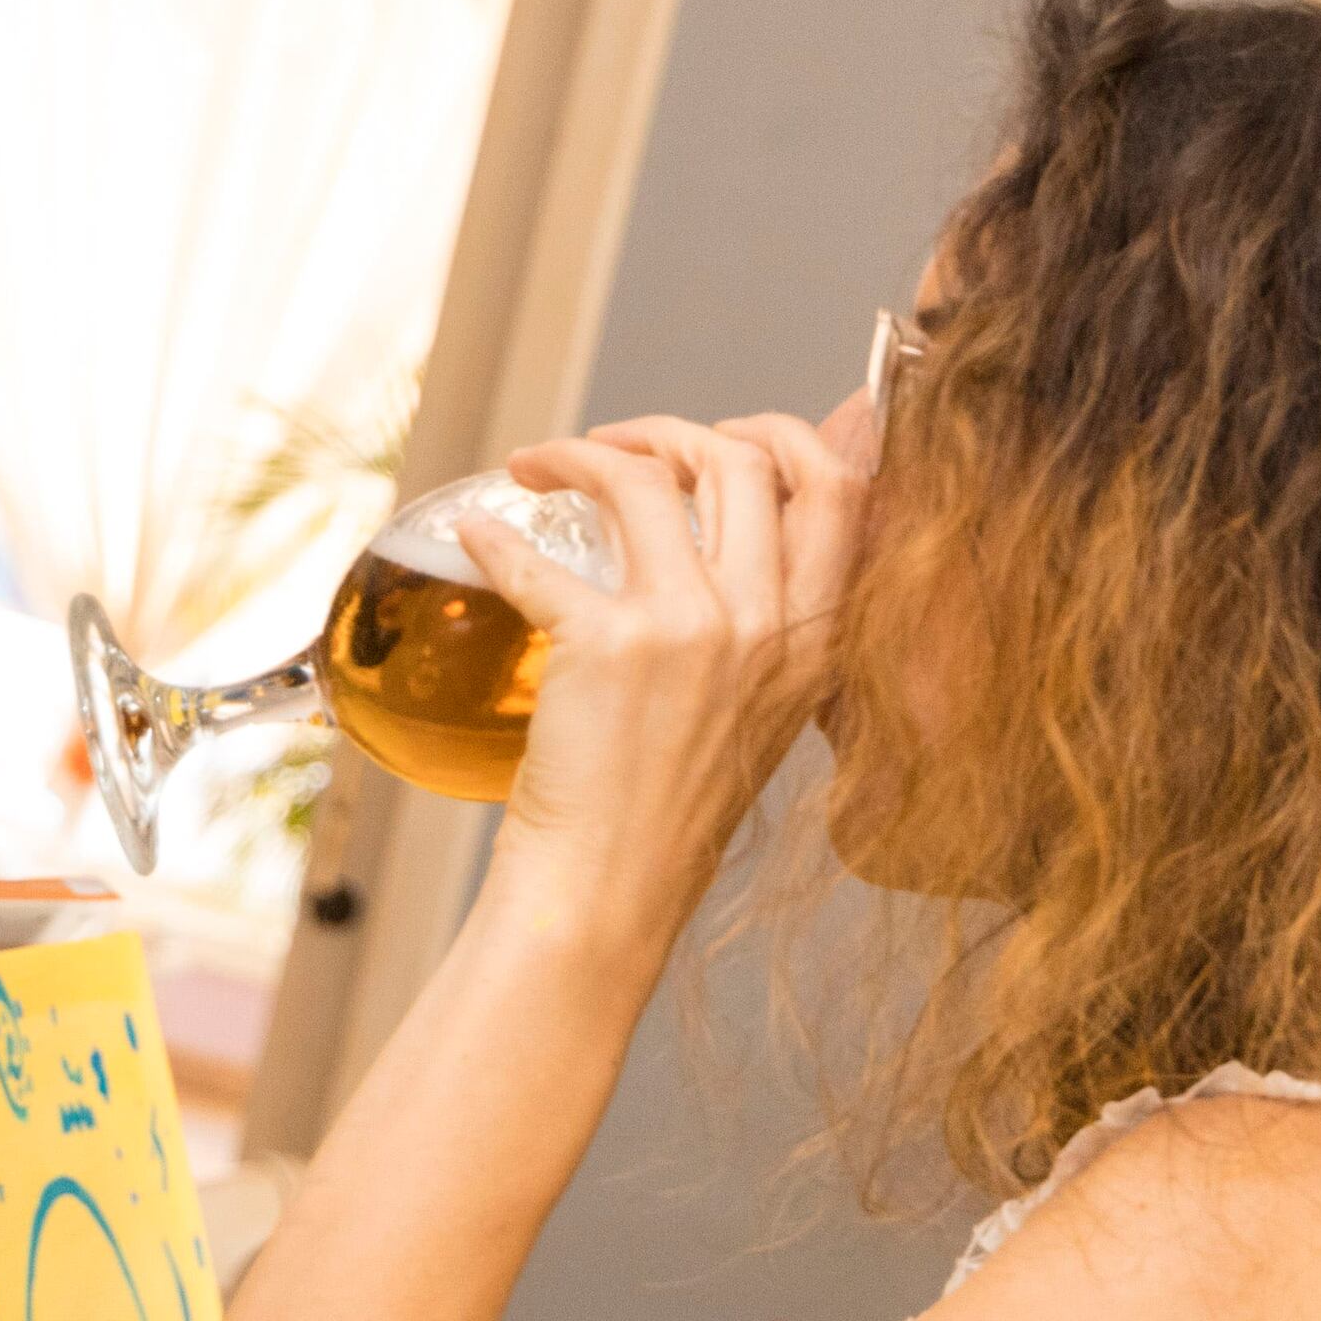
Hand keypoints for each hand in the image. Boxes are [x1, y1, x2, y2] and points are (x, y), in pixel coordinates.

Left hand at [458, 413, 864, 957]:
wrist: (613, 891)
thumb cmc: (673, 808)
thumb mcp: (761, 710)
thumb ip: (770, 622)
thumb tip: (749, 532)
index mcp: (818, 638)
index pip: (845, 489)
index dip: (792, 434)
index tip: (729, 434)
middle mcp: (770, 624)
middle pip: (748, 458)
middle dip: (675, 430)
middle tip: (618, 448)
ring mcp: (693, 630)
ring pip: (648, 477)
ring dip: (583, 452)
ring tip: (542, 466)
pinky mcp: (607, 645)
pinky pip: (536, 560)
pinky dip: (494, 540)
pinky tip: (475, 539)